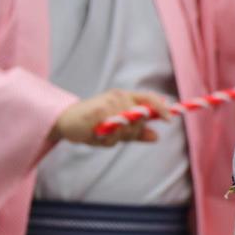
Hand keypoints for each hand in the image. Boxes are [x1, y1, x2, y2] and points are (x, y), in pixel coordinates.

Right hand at [49, 89, 171, 146]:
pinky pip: (112, 131)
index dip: (161, 108)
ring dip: (116, 136)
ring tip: (101, 133)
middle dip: (132, 131)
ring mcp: (108, 102)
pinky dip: (106, 138)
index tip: (169, 120)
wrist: (65, 121)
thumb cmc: (93, 124)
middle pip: (140, 117)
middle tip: (114, 135)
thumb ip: (136, 132)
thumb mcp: (117, 129)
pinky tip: (96, 134)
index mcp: (126, 97)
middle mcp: (119, 96)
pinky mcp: (97, 111)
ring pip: (127, 126)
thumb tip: (157, 137)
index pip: (149, 98)